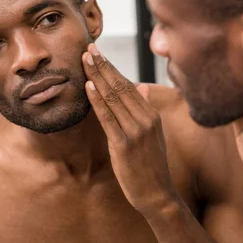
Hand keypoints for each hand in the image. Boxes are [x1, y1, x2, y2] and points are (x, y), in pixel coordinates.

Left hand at [82, 44, 180, 216]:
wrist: (158, 195)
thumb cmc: (152, 167)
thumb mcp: (154, 135)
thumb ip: (145, 110)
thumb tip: (141, 87)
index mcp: (152, 115)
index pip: (129, 85)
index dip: (112, 68)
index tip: (98, 53)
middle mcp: (146, 119)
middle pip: (121, 86)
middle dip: (102, 65)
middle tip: (88, 47)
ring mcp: (136, 131)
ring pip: (113, 97)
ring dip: (97, 76)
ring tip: (85, 59)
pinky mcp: (124, 144)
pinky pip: (108, 117)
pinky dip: (97, 100)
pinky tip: (88, 86)